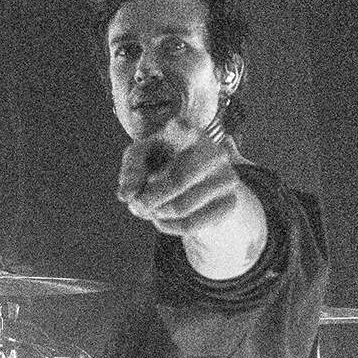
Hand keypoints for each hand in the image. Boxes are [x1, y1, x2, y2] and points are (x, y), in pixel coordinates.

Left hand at [116, 118, 244, 237]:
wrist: (197, 177)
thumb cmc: (162, 159)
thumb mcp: (141, 155)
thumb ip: (130, 169)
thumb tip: (126, 196)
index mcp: (191, 131)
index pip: (181, 131)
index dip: (170, 141)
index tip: (163, 143)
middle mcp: (215, 151)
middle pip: (177, 181)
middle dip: (149, 199)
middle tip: (135, 206)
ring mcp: (227, 177)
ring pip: (181, 207)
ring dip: (156, 213)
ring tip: (148, 209)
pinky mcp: (230, 203)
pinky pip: (191, 224)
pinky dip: (168, 225)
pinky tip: (161, 218)